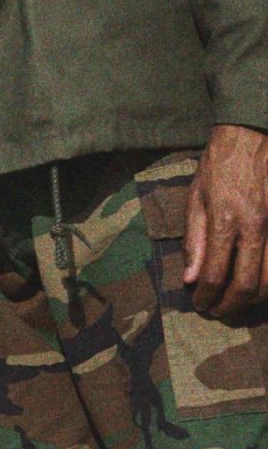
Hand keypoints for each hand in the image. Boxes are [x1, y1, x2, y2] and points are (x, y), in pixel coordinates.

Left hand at [185, 125, 267, 319]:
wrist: (254, 137)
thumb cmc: (219, 167)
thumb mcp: (196, 199)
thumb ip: (194, 240)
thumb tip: (189, 279)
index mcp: (226, 220)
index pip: (214, 274)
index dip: (205, 297)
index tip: (199, 304)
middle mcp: (256, 227)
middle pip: (248, 285)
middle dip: (231, 306)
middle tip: (218, 312)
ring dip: (254, 299)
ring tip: (238, 303)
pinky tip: (259, 285)